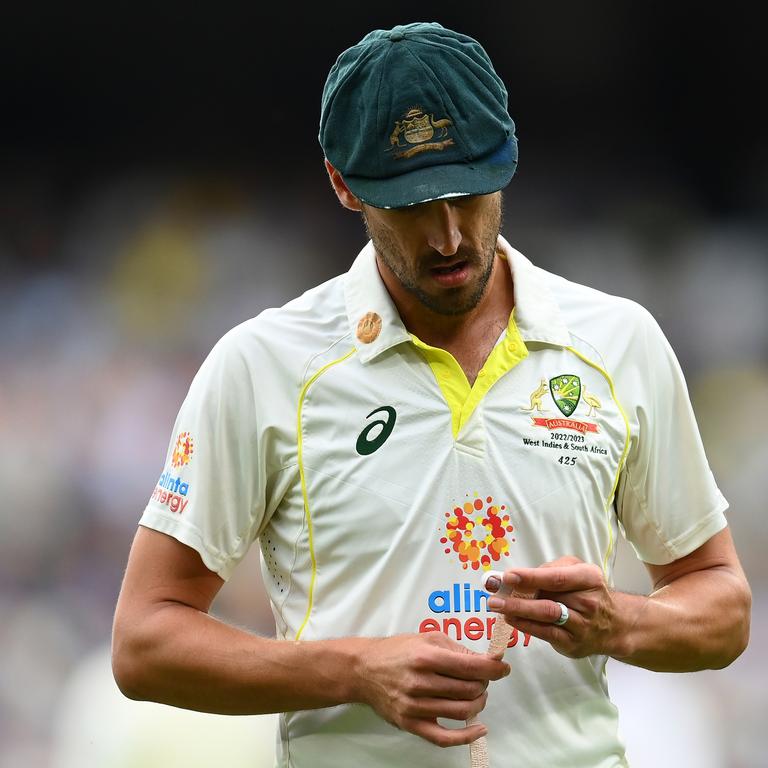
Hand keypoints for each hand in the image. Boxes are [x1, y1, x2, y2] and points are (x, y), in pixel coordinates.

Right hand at [356, 632, 509, 747]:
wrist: (363, 669)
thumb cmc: (397, 651)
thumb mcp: (427, 639)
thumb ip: (457, 650)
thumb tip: (487, 661)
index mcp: (426, 657)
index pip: (471, 667)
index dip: (493, 669)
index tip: (503, 668)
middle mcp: (420, 682)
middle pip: (469, 690)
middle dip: (484, 684)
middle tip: (483, 678)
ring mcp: (415, 706)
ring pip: (462, 711)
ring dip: (478, 703)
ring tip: (476, 694)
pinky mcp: (410, 723)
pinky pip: (444, 737)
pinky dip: (467, 736)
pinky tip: (479, 728)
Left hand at [486, 557, 621, 657]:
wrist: (614, 625)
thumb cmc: (587, 591)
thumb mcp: (576, 570)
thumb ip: (550, 569)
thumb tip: (519, 575)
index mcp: (589, 578)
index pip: (557, 578)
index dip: (531, 577)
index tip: (508, 576)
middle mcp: (588, 602)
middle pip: (548, 599)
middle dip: (518, 597)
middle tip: (494, 594)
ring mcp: (582, 625)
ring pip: (547, 617)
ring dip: (519, 612)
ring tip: (497, 607)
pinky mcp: (574, 643)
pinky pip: (547, 634)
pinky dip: (527, 626)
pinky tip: (511, 620)